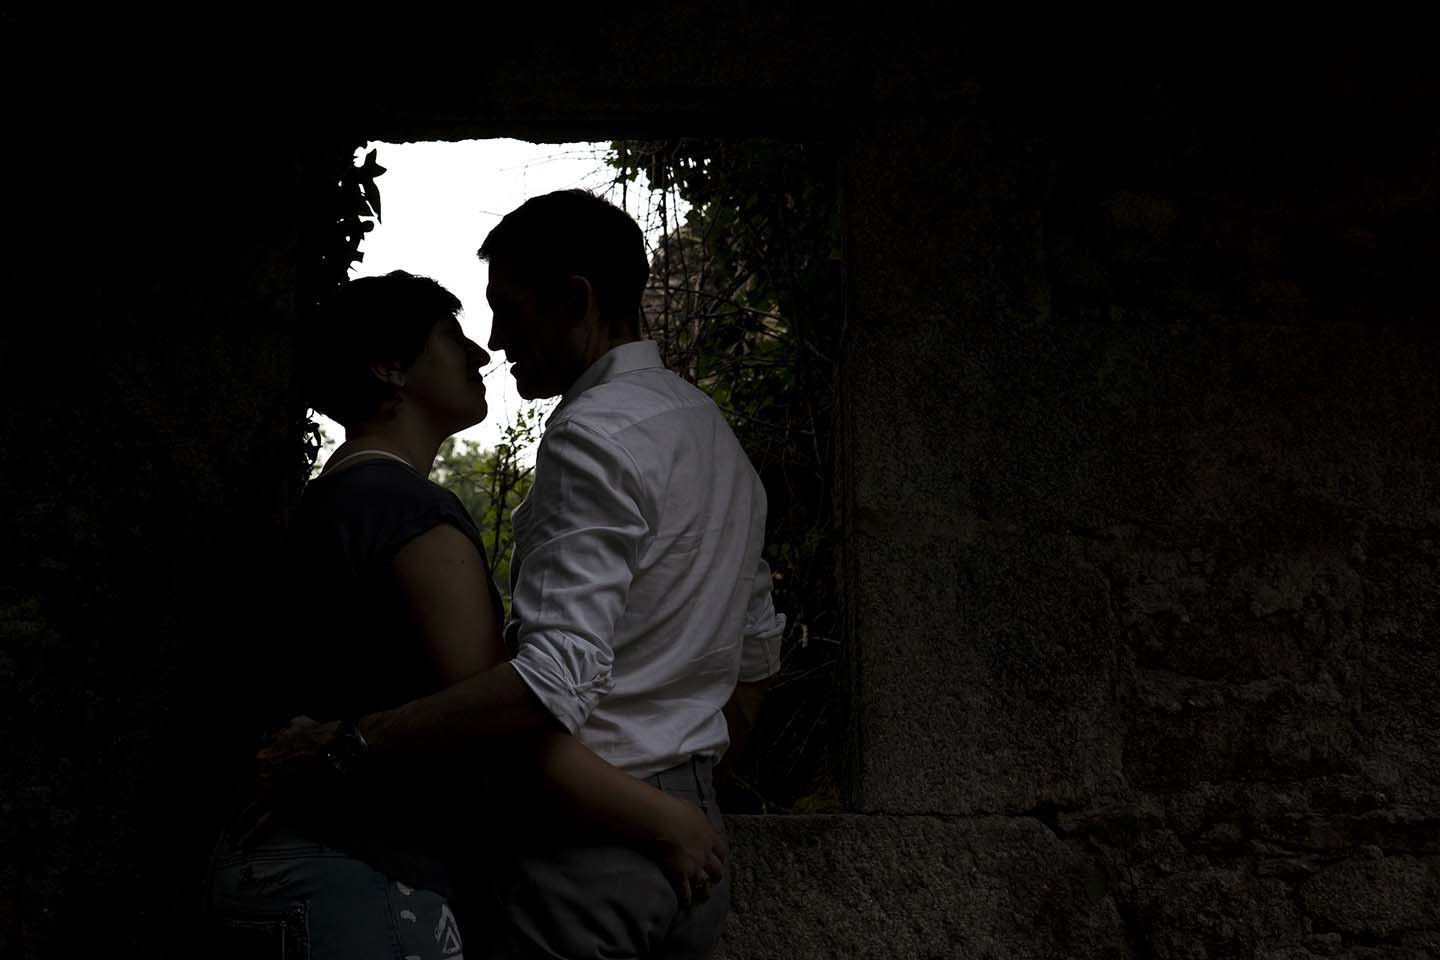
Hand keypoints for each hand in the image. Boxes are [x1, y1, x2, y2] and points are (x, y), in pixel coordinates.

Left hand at [236, 716, 338, 847]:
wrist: (337, 751)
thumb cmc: (321, 736)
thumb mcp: (300, 723)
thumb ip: (287, 729)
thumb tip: (282, 729)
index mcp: (265, 755)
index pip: (247, 773)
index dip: (241, 786)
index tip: (235, 796)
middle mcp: (262, 775)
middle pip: (242, 795)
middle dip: (235, 808)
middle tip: (229, 819)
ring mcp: (270, 792)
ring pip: (247, 811)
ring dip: (237, 825)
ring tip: (231, 837)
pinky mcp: (283, 807)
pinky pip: (263, 825)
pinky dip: (252, 836)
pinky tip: (245, 844)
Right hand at [652, 794, 725, 907]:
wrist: (666, 821)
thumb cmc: (676, 810)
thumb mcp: (692, 808)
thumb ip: (697, 816)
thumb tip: (694, 815)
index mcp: (710, 837)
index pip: (721, 851)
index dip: (721, 857)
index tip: (719, 860)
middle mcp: (706, 855)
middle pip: (717, 870)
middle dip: (716, 876)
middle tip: (713, 880)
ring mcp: (694, 867)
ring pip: (704, 884)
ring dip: (704, 890)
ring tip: (702, 895)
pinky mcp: (681, 876)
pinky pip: (686, 892)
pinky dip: (686, 898)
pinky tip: (685, 903)